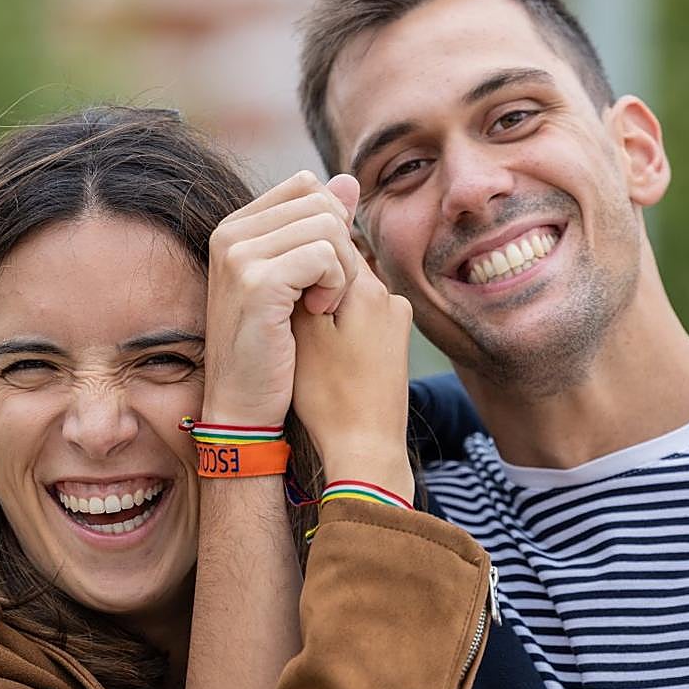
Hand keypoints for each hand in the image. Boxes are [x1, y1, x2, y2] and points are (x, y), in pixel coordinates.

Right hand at [203, 171, 359, 424]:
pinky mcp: (257, 281)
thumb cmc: (273, 349)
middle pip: (320, 202)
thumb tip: (349, 179)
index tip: (321, 273)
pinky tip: (321, 315)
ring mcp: (239, 255)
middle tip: (328, 294)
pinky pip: (324, 255)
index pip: (305, 186)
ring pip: (327, 226)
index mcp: (235, 228)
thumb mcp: (296, 280)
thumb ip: (319, 226)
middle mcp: (230, 233)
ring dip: (341, 270)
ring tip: (324, 307)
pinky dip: (335, 285)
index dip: (331, 225)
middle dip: (340, 246)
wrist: (244, 406)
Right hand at [290, 255, 413, 499]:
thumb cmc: (326, 395)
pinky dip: (341, 324)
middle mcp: (389, 295)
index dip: (298, 259)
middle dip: (314, 280)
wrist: (364, 449)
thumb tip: (304, 240)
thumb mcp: (303, 333)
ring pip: (349, 288)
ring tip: (316, 342)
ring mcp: (397, 318)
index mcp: (367, 288)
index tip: (291, 298)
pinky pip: (360, 314)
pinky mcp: (397, 340)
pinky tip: (331, 354)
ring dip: (327, 303)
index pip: (326, 238)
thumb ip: (303, 278)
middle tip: (301, 320)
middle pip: (339, 260)